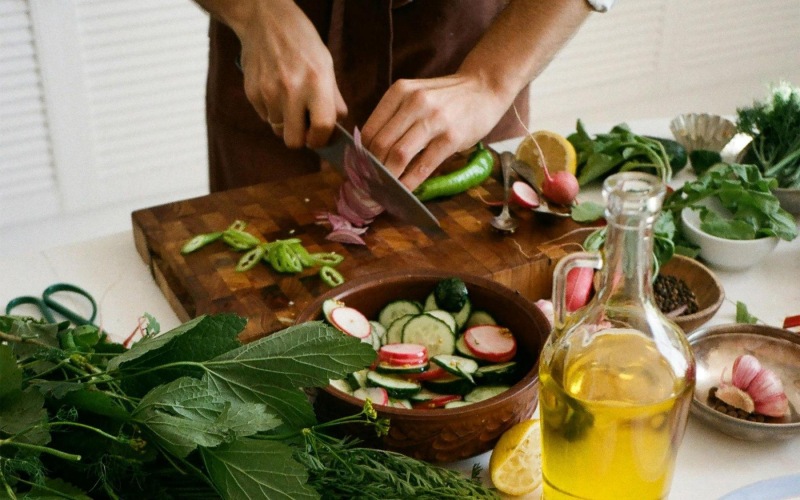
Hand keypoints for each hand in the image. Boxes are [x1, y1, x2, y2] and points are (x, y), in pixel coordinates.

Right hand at [236, 1, 346, 147]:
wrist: (265, 20)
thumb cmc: (302, 43)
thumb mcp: (326, 65)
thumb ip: (333, 99)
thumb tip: (335, 129)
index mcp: (317, 82)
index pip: (322, 128)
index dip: (321, 139)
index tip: (320, 137)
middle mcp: (292, 90)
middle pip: (294, 141)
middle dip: (300, 138)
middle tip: (304, 126)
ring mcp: (268, 92)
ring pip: (278, 130)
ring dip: (285, 122)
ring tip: (289, 100)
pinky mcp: (252, 93)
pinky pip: (265, 117)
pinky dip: (272, 111)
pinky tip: (275, 90)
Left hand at [360, 74, 507, 189]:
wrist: (485, 87)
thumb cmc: (447, 97)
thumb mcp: (416, 95)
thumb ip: (395, 116)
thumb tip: (370, 152)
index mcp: (400, 92)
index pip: (369, 130)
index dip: (360, 155)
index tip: (359, 171)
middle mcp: (414, 103)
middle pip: (380, 144)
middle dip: (371, 170)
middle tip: (368, 186)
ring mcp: (434, 120)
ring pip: (398, 155)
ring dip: (388, 178)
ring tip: (383, 191)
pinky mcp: (451, 137)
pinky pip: (423, 166)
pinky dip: (410, 182)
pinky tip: (404, 191)